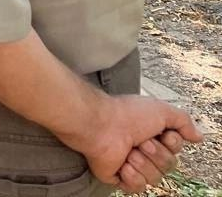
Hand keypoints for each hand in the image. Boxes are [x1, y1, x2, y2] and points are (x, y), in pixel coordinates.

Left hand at [69, 95, 201, 189]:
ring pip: (155, 178)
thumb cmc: (126, 114)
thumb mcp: (162, 110)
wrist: (100, 125)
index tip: (163, 134)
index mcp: (151, 133)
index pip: (176, 148)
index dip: (172, 143)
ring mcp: (130, 163)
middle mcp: (142, 148)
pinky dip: (132, 176)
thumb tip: (197, 136)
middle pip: (169, 165)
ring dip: (144, 164)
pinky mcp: (117, 176)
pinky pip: (138, 187)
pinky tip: (123, 164)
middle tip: (142, 142)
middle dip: (158, 154)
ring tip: (130, 151)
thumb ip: (182, 122)